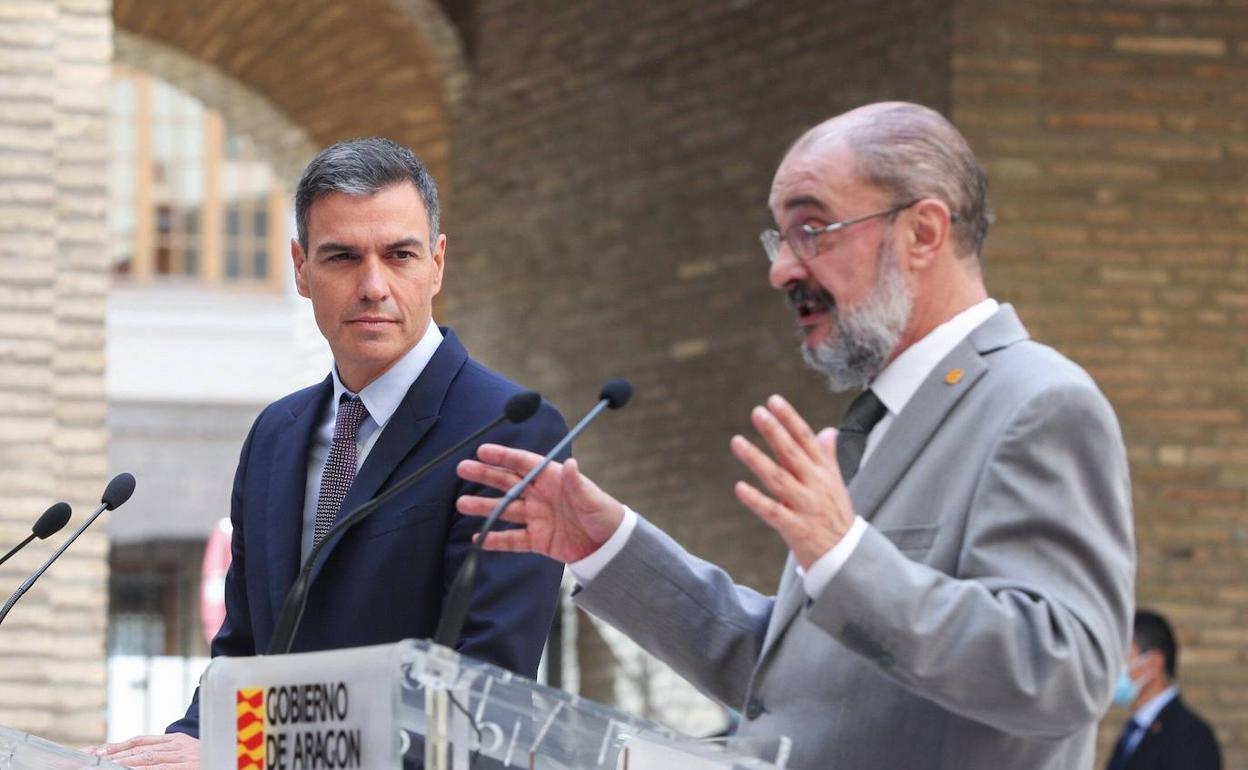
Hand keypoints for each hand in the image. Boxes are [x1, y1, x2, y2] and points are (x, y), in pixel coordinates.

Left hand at [85, 732, 199, 768]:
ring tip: (99, 766)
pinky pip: (161, 768)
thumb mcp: (187, 752)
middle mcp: (179, 746)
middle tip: (88, 759)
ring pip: (147, 758)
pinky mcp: (188, 767)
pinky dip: (142, 769)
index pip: (139, 741)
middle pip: (138, 749)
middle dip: (111, 755)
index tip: (92, 752)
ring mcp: (184, 758)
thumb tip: (134, 755)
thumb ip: (165, 752)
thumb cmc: (208, 759)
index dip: (115, 746)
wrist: (237, 759)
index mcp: (176, 740)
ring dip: (121, 762)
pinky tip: (126, 769)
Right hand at [457, 444, 624, 561]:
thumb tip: (572, 464)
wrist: (610, 546)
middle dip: (485, 475)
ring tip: (462, 504)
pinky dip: (496, 540)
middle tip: (462, 468)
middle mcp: (540, 496)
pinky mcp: (538, 540)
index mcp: (553, 479)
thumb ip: (578, 484)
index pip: (523, 464)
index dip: (503, 456)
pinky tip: (478, 538)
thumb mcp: (592, 498)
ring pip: (505, 510)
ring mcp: (537, 518)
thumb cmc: (604, 514)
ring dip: (484, 507)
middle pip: (508, 482)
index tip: (482, 450)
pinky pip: (513, 540)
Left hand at [730, 394, 854, 569]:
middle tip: (757, 412)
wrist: (846, 557)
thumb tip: (828, 431)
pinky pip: (772, 512)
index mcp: (824, 472)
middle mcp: (815, 485)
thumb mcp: (836, 483)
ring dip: (756, 459)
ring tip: (736, 442)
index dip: (790, 419)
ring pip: (778, 479)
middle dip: (774, 431)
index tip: (773, 400)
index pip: (806, 439)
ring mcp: (805, 506)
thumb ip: (827, 457)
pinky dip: (756, 500)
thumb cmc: (836, 516)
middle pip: (792, 454)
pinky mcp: (795, 528)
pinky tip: (739, 488)